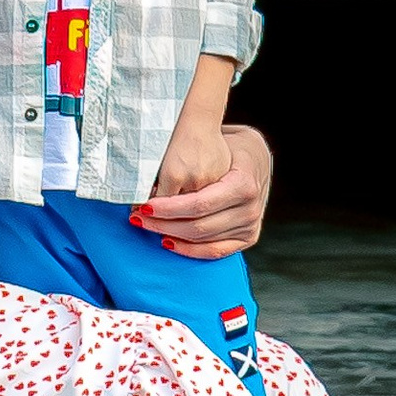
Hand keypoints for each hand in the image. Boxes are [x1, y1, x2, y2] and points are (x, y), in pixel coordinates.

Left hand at [135, 114, 272, 258]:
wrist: (257, 156)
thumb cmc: (231, 147)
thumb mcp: (216, 144)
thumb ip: (191, 164)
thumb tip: (152, 180)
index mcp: (243, 184)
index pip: (198, 204)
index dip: (168, 209)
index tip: (144, 206)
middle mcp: (250, 209)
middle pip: (198, 226)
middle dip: (163, 223)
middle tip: (138, 217)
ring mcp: (251, 225)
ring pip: (203, 240)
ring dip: (171, 235)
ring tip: (147, 226)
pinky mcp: (248, 237)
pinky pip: (216, 251)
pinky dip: (190, 250)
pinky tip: (168, 242)